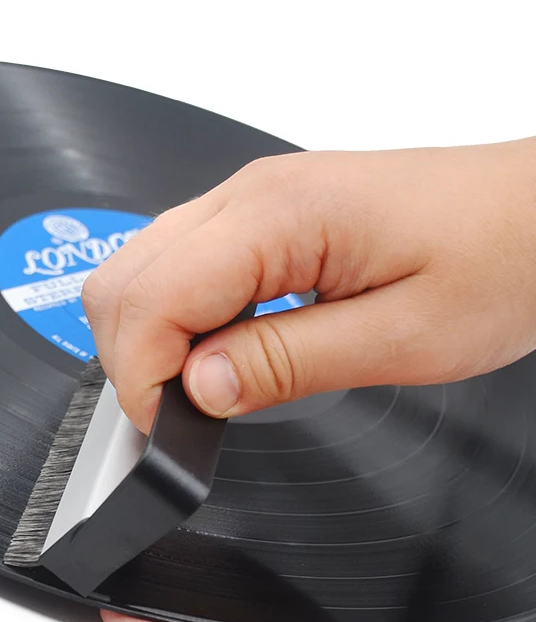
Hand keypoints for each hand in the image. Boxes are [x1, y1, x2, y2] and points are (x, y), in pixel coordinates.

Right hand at [82, 140, 535, 432]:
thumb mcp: (401, 337)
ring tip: (205, 386)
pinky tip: (219, 349)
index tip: (169, 427)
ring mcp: (249, 200)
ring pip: (139, 269)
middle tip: (182, 413)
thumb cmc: (499, 256)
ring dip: (151, 338)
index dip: (142, 378)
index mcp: (278, 215)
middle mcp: (249, 195)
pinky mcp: (259, 217)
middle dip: (133, 360)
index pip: (150, 299)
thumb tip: (199, 388)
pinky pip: (179, 265)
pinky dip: (176, 318)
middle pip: (122, 279)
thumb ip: (285, 363)